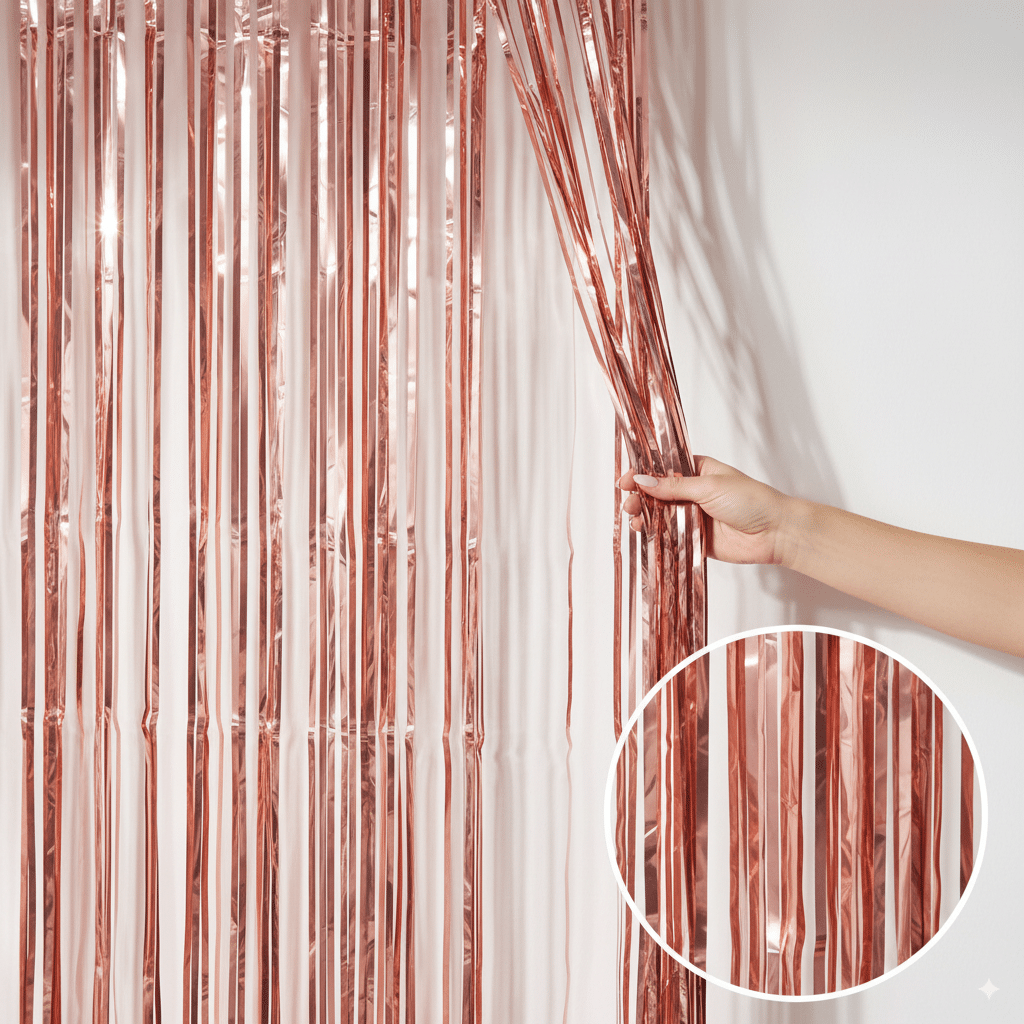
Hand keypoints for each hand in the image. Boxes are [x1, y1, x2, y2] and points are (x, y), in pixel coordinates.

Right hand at [618, 456, 794, 566]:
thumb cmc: (750, 500)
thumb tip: (642, 480)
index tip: (626, 480)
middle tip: (629, 502)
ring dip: (644, 515)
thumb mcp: (709, 486)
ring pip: (660, 515)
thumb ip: (673, 486)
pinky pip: (669, 536)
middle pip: (657, 493)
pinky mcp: (694, 537)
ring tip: (635, 518)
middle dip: (640, 496)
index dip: (642, 473)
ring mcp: (692, 515)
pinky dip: (654, 535)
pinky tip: (643, 532)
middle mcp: (692, 492)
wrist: (775, 532)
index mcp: (697, 471)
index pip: (663, 469)